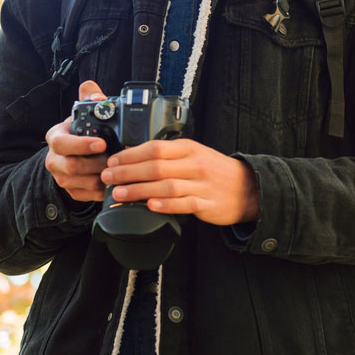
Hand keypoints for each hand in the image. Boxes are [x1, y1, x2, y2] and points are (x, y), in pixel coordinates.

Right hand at [45, 80, 109, 202]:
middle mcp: (54, 159)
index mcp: (56, 138)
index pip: (63, 143)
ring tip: (118, 169)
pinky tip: (115, 182)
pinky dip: (103, 190)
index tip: (102, 143)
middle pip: (72, 166)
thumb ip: (89, 98)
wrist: (73, 153)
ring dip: (101, 177)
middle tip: (115, 158)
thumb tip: (95, 93)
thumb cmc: (81, 131)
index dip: (82, 145)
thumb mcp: (83, 113)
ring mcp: (62, 178)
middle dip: (96, 163)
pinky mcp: (72, 192)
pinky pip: (88, 195)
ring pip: (82, 183)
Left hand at [101, 138, 258, 226]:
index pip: (155, 148)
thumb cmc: (214, 171)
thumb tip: (134, 157)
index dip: (130, 155)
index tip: (112, 161)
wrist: (247, 188)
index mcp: (188, 148)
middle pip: (156, 166)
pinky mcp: (207, 203)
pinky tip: (150, 206)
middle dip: (128, 172)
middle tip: (107, 178)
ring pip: (166, 186)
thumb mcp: (194, 154)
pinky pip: (184, 203)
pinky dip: (165, 205)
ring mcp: (202, 184)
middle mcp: (194, 164)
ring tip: (119, 195)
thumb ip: (169, 155)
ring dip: (139, 190)